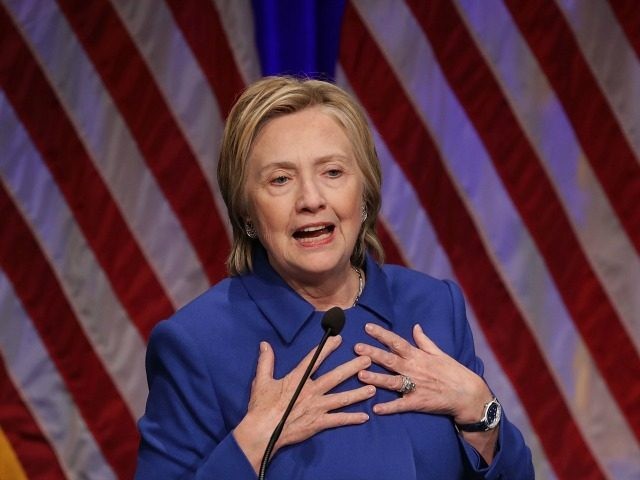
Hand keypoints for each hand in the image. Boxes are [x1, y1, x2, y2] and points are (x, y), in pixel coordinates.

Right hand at [234, 336, 374, 472]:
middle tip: (367, 360)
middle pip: (335, 377)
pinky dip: (351, 419)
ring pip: (342, 398)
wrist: (262, 432)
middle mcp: (311, 391)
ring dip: (358, 393)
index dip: (327, 348)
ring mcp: (317, 408)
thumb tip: (265, 344)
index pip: (314, 359)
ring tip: (373, 388)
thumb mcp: (262, 381)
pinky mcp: (318, 423)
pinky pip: (338, 420)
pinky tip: (364, 417)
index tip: (339, 339)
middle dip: (352, 368)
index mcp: (298, 379)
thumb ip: (266, 361)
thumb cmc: (261, 406)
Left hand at [354, 323, 490, 423]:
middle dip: (372, 353)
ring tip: (360, 375)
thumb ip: (424, 341)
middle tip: (356, 348)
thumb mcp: (439, 353)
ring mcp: (415, 386)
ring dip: (376, 378)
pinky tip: (376, 409)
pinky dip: (389, 407)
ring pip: (392, 381)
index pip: (397, 342)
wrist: (468, 394)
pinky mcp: (418, 402)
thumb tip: (415, 326)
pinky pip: (401, 405)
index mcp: (418, 356)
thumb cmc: (453, 371)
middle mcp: (414, 369)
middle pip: (390, 360)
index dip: (382, 334)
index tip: (367, 327)